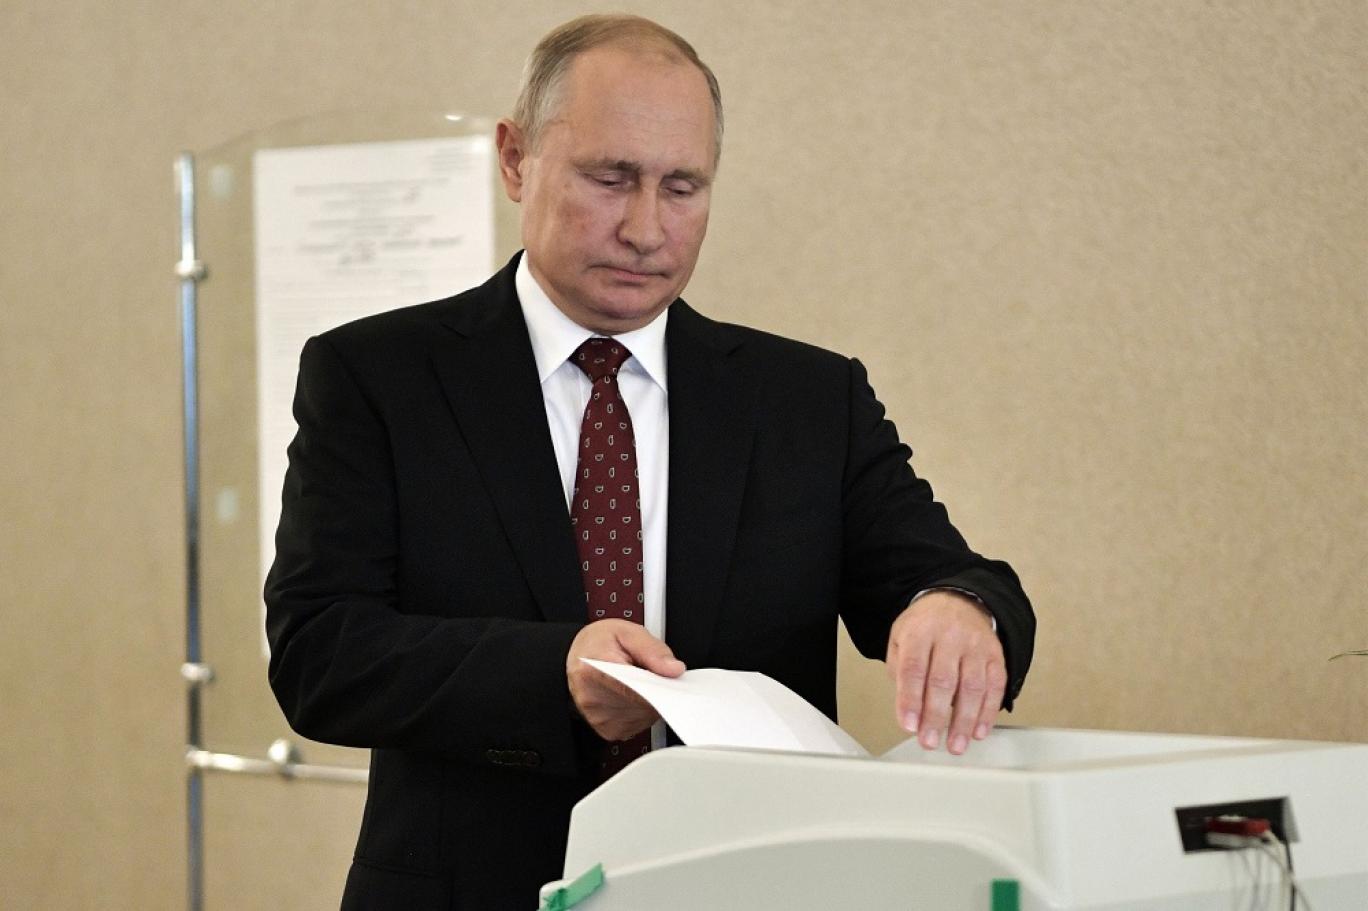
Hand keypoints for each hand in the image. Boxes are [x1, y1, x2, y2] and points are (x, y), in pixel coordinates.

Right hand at [566, 620, 684, 740]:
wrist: (577, 659)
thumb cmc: (598, 644)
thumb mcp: (626, 632)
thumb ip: (652, 649)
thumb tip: (673, 669)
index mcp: (594, 668)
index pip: (634, 687)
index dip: (658, 685)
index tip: (670, 679)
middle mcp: (593, 698)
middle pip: (643, 703)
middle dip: (658, 690)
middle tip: (654, 673)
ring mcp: (599, 718)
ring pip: (645, 716)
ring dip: (651, 701)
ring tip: (639, 681)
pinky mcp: (608, 731)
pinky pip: (639, 725)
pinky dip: (643, 711)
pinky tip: (633, 696)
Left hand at [886, 590, 1005, 754]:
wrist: (958, 601)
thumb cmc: (925, 626)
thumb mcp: (900, 638)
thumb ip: (899, 671)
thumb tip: (908, 708)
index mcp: (920, 631)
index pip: (913, 668)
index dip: (910, 700)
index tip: (909, 725)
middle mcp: (950, 636)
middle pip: (943, 680)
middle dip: (936, 717)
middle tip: (929, 741)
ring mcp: (975, 645)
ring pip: (973, 686)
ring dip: (964, 721)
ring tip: (956, 745)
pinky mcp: (995, 654)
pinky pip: (995, 686)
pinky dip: (988, 712)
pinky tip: (979, 731)